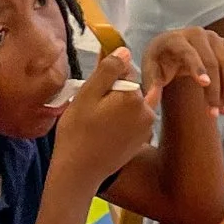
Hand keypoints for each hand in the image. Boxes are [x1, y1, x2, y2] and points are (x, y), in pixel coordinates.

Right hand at [54, 49, 157, 185]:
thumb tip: (125, 51)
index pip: (124, 71)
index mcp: (134, 96)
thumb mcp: (86, 95)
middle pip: (130, 87)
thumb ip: (108, 70)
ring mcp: (147, 127)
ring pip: (132, 103)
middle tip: (91, 109)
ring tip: (96, 121)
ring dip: (117, 106)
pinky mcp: (142, 139)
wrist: (79, 173)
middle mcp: (147, 110)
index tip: (92, 92)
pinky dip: (122, 120)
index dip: (106, 77)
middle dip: (112, 92)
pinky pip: (134, 118)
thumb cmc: (77, 132)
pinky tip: (105, 130)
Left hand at [143, 27, 223, 115]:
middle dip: (214, 88)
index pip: (188, 52)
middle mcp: (196, 34)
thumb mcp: (149, 72)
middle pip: (211, 61)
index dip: (196, 67)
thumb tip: (150, 101)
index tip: (204, 84)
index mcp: (175, 39)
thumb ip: (150, 86)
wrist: (168, 49)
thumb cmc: (158, 62)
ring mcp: (213, 38)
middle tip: (214, 113)